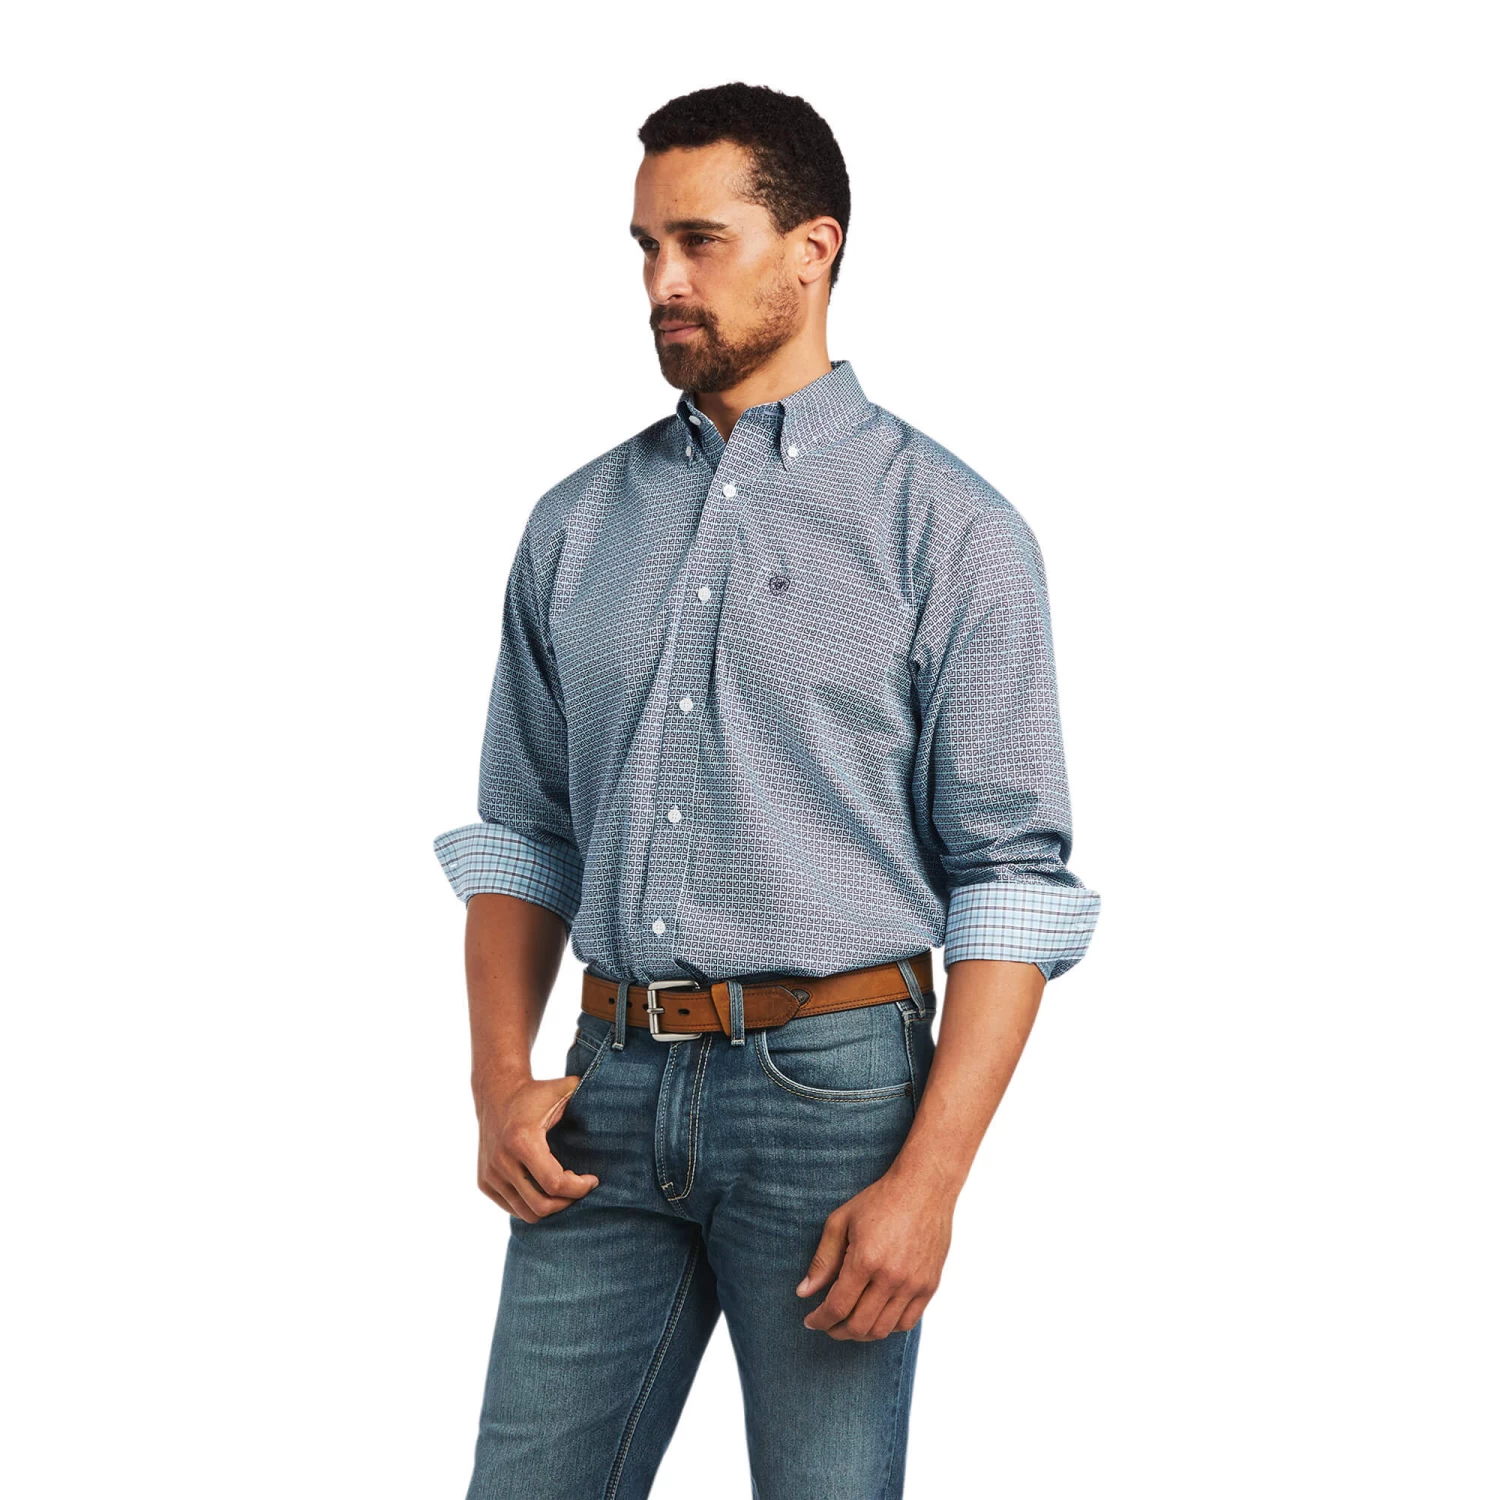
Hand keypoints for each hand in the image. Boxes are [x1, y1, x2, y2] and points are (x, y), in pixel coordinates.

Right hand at [474, 1070, 599, 1222]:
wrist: (496, 1093)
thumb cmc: (536, 1093)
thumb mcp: (563, 1090)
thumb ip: (589, 1094)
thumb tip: (622, 1096)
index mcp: (522, 1140)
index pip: (555, 1183)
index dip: (579, 1188)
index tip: (593, 1179)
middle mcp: (502, 1160)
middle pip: (541, 1206)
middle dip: (567, 1202)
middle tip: (579, 1186)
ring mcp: (490, 1174)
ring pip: (526, 1212)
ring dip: (550, 1206)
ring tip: (563, 1186)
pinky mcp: (484, 1182)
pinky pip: (513, 1208)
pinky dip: (532, 1205)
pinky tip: (544, 1186)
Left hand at [795, 1164, 953, 1338]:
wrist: (924, 1188)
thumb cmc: (880, 1200)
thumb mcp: (841, 1222)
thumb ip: (822, 1260)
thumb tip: (804, 1292)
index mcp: (865, 1260)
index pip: (837, 1307)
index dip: (820, 1320)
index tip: (810, 1320)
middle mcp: (891, 1278)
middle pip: (859, 1326)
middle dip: (836, 1330)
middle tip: (827, 1324)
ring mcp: (913, 1284)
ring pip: (883, 1330)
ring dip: (861, 1333)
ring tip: (849, 1323)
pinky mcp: (929, 1286)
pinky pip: (907, 1323)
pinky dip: (887, 1327)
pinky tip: (875, 1316)